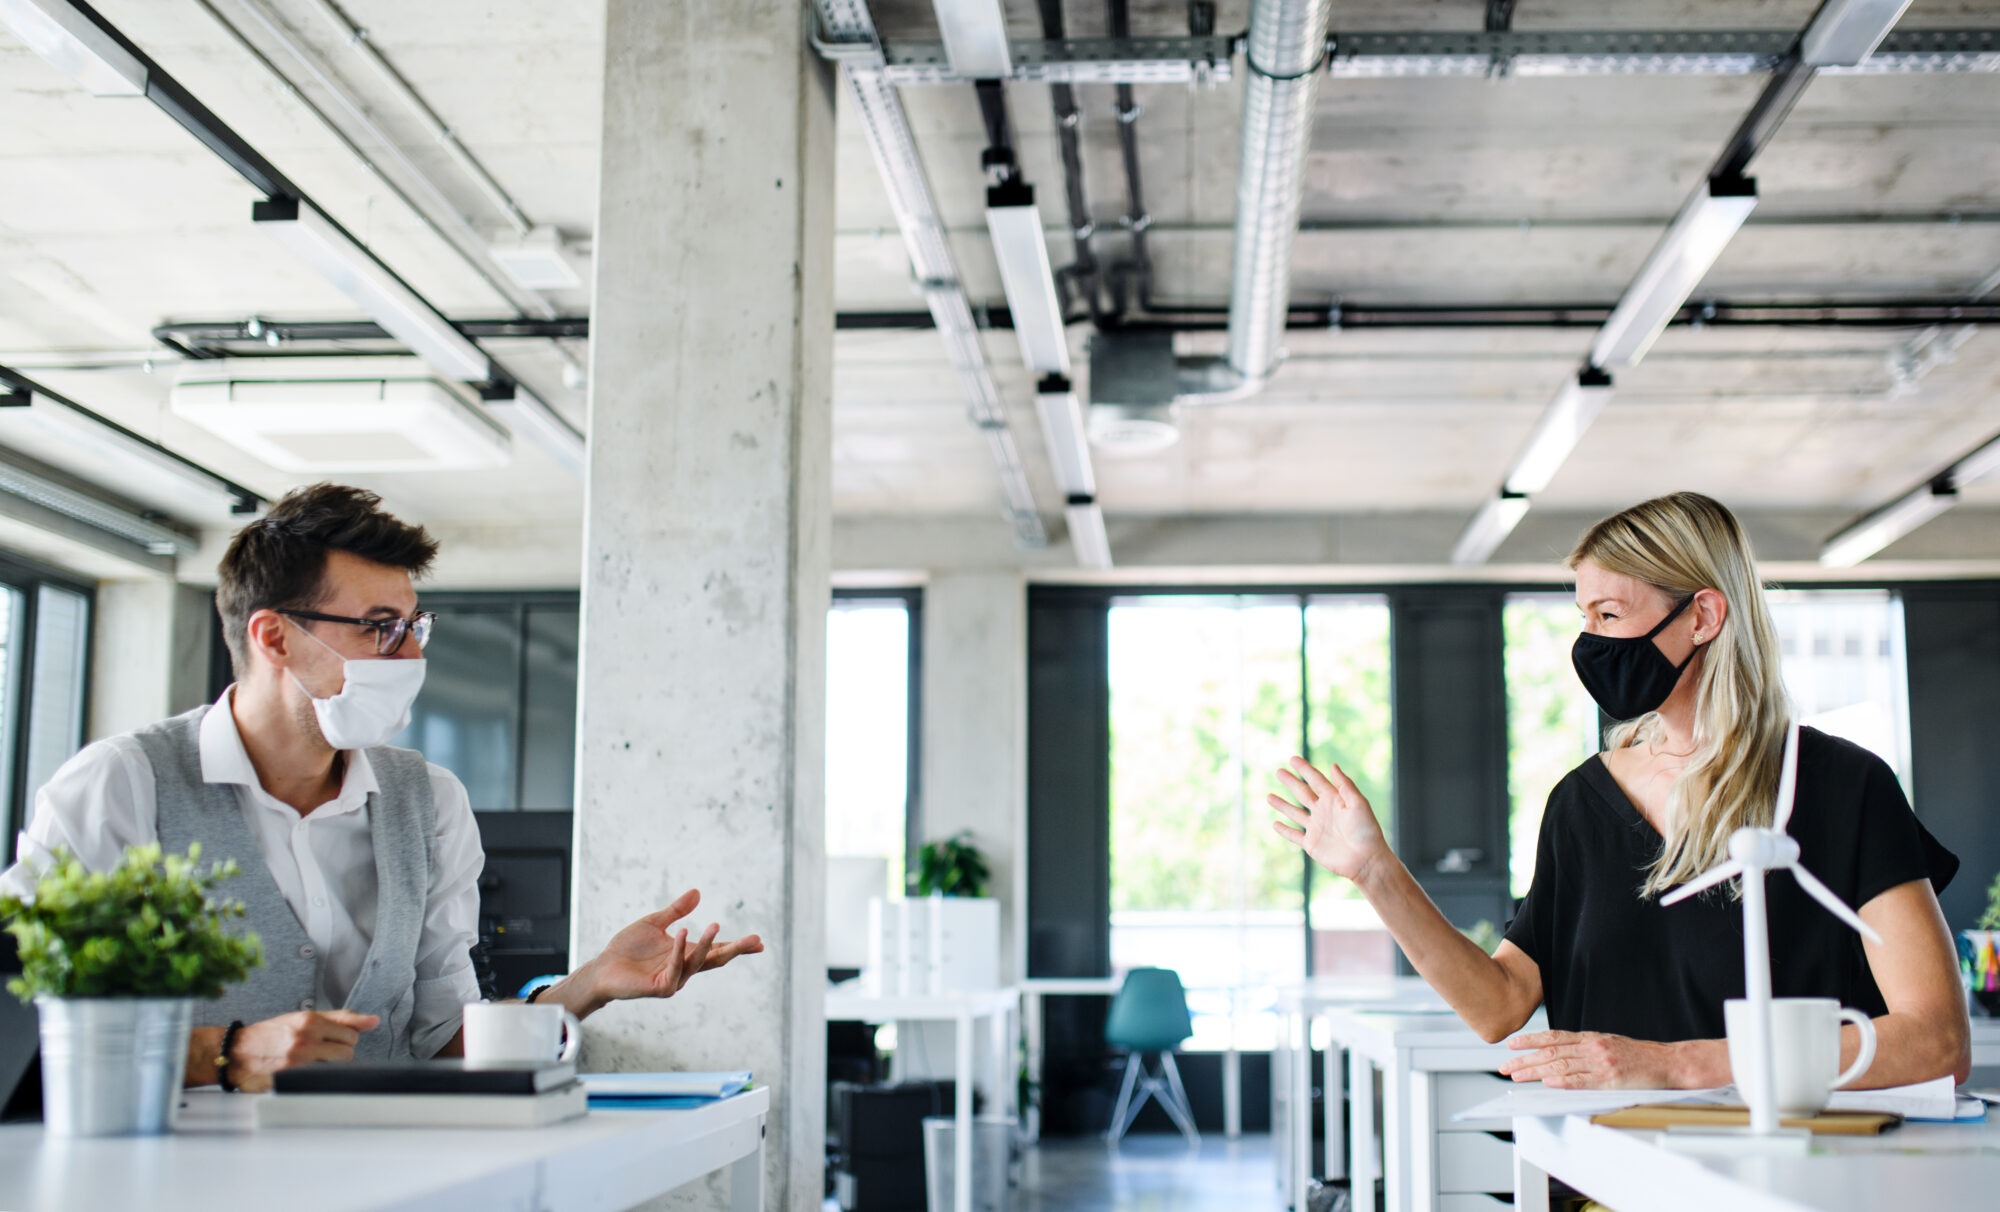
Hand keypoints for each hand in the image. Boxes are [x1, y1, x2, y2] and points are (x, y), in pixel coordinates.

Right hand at [228, 1010, 379, 1091]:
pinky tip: (304, 1074)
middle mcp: (306, 1039)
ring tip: (311, 1063)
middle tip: (320, 1053)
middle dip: (338, 1053)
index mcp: (310, 1021)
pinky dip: (316, 1079)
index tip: (331, 1041)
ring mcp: (298, 1061)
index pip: (351, 1033)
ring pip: (336, 1067)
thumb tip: (373, 1021)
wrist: (235, 1052)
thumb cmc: (269, 1035)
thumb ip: (339, 1018)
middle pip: (348, 1051)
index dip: (344, 1039)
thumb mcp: (302, 1018)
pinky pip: (319, 1081)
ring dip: (328, 1067)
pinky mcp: (290, 1079)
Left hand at [581, 888, 764, 1006]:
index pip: (716, 951)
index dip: (737, 947)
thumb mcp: (655, 923)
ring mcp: (674, 980)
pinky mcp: (661, 987)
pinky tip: (683, 932)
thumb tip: (698, 892)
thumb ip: (676, 911)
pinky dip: (680, 950)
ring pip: (697, 962)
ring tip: (715, 925)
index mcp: (686, 955)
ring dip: (707, 944)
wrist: (603, 967)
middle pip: (715, 960)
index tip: (760, 942)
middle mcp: (684, 969)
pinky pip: (675, 967)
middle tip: (757, 941)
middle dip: (736, 950)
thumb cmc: (627, 948)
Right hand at [1268, 756, 1391, 885]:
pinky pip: (1294, 835)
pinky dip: (1284, 830)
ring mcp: (1316, 828)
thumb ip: (1345, 785)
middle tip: (1279, 771)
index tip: (1293, 759)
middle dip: (1291, 782)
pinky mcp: (1311, 844)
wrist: (1366, 859)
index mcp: (1335, 800)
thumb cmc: (1366, 830)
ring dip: (1282, 805)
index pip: (1317, 781)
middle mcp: (1323, 812)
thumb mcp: (1358, 803)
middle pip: (1303, 793)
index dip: (1305, 770)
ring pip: (1295, 813)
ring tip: (1269, 796)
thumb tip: (1333, 766)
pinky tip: (1275, 824)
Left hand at [1498, 1030, 1685, 1089]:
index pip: (1553, 1037)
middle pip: (1551, 1053)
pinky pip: (1583, 1081)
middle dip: (1524, 1059)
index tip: (1510, 1044)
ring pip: (1561, 1066)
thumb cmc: (1639, 1056)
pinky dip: (1563, 1082)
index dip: (1529, 1039)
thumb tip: (1558, 1054)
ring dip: (1535, 1072)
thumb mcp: (1609, 1044)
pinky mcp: (1613, 1080)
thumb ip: (1585, 1048)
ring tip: (1516, 1077)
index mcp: (1591, 1038)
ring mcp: (1602, 1063)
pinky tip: (1547, 1084)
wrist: (1670, 1063)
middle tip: (1503, 1066)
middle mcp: (1593, 1047)